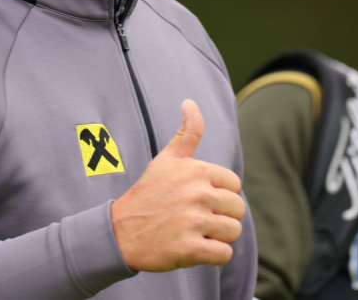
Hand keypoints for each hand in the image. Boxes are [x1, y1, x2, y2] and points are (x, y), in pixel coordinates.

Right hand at [111, 99, 245, 271]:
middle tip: (197, 219)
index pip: (234, 185)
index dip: (219, 194)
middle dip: (222, 216)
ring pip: (233, 232)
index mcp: (196, 170)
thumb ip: (186, 133)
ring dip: (218, 237)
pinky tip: (195, 248)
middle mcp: (197, 194)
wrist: (119, 231)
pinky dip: (214, 256)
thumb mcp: (166, 159)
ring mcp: (194, 222)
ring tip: (196, 233)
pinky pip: (224, 254)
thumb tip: (190, 102)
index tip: (199, 199)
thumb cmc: (147, 194)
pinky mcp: (190, 249)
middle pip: (237, 209)